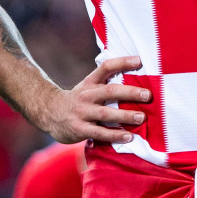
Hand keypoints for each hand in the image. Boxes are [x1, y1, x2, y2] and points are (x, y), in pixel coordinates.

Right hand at [33, 55, 149, 144]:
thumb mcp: (88, 87)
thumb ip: (106, 84)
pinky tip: (129, 137)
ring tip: (142, 117)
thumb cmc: (78, 100)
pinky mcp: (80, 129)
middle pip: (110, 91)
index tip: (139, 61)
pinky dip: (115, 135)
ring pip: (106, 113)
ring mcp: (82, 112)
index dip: (122, 62)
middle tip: (147, 95)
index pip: (106, 67)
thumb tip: (136, 81)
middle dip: (130, 92)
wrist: (49, 112)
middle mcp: (86, 95)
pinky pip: (100, 133)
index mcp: (90, 82)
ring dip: (125, 115)